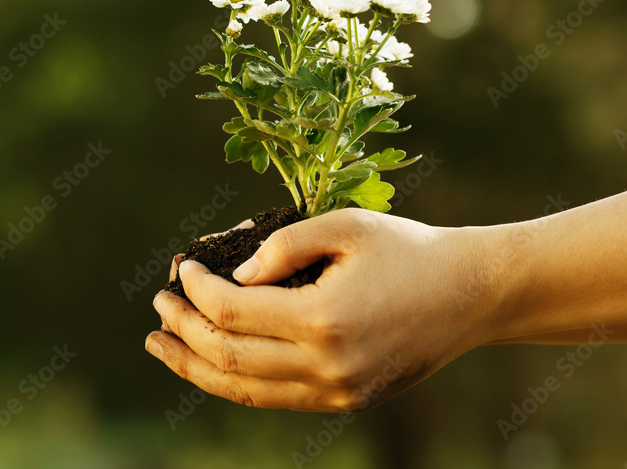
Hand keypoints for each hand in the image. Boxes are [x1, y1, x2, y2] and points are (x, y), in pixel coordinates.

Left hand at [145, 208, 507, 411]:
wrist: (470, 295)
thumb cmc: (408, 250)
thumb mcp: (345, 226)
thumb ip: (281, 245)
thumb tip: (232, 274)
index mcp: (324, 319)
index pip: (232, 311)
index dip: (196, 290)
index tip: (181, 267)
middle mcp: (326, 366)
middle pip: (228, 357)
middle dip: (183, 330)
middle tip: (157, 306)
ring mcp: (335, 391)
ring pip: (245, 389)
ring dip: (196, 367)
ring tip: (161, 344)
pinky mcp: (344, 400)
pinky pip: (274, 398)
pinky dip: (235, 381)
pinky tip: (212, 362)